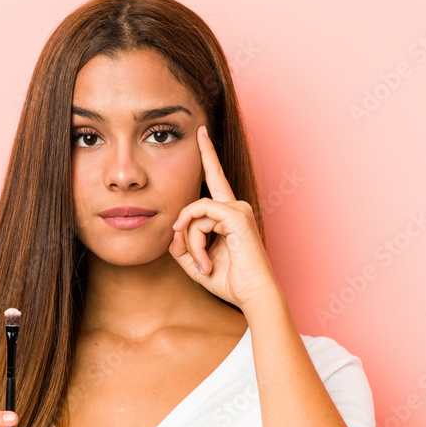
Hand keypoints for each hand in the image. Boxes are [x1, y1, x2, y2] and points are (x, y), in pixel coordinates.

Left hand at [168, 124, 279, 310]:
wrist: (252, 295)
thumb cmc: (229, 281)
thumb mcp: (195, 262)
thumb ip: (182, 244)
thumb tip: (173, 231)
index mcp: (228, 214)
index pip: (215, 178)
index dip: (207, 154)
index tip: (200, 131)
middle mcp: (235, 207)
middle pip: (194, 205)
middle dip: (188, 232)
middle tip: (202, 261)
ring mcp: (238, 209)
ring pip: (194, 214)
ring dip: (192, 243)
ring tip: (203, 265)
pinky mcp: (237, 215)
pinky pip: (201, 215)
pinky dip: (196, 238)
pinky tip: (205, 259)